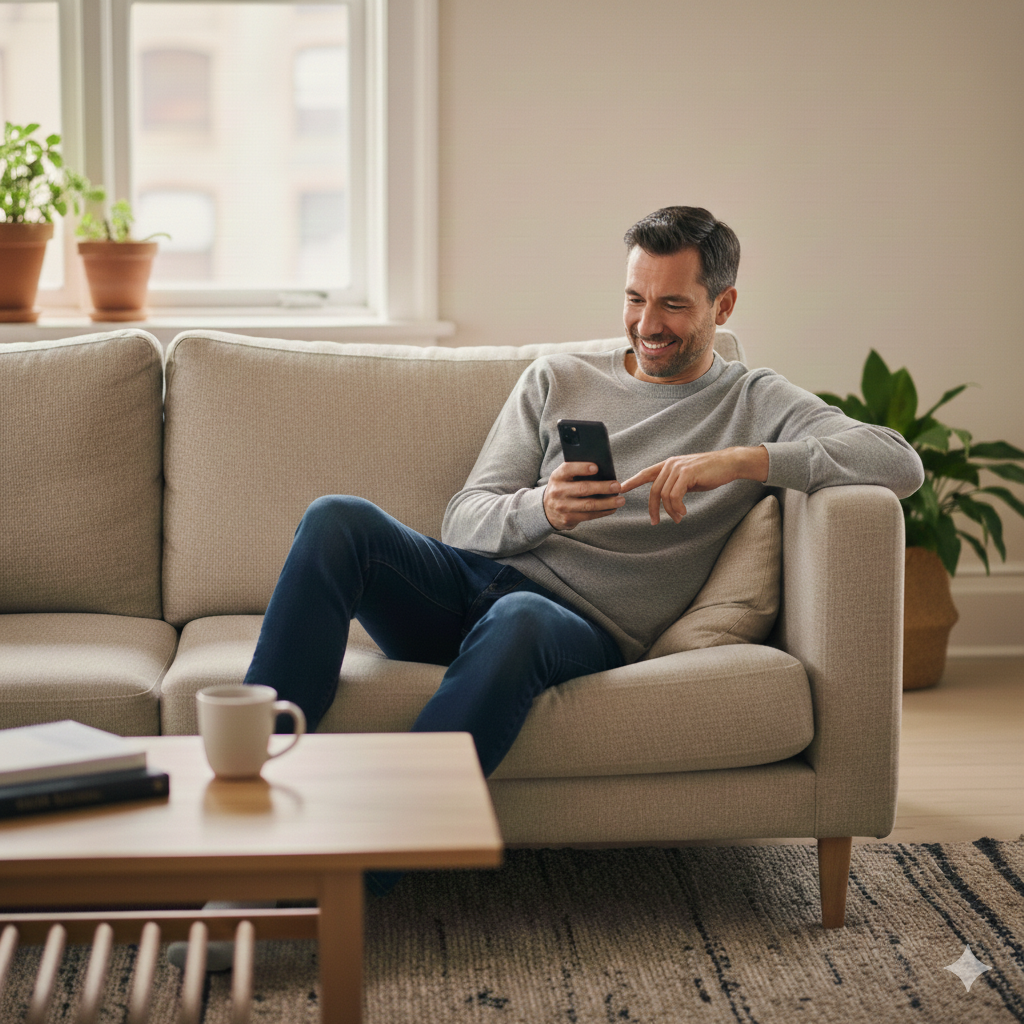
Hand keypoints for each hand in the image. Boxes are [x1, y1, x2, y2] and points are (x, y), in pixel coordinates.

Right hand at [543, 460, 625, 530]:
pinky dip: (603, 512)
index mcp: (557, 476)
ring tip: (621, 500)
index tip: (596, 467)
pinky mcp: (568, 519)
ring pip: (588, 505)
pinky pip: (589, 516)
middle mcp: (558, 491)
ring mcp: (562, 507)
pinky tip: (612, 508)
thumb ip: (577, 472)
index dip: (582, 468)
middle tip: (617, 486)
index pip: (568, 469)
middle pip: (583, 488)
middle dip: (602, 487)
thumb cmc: (563, 488)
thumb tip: (604, 470)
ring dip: (607, 503)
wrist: (547, 510)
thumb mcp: (564, 478)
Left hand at [619, 446, 768, 524]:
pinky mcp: (687, 473)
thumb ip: (675, 484)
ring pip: (665, 495)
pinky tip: (684, 512)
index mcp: (669, 465)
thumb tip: (666, 499)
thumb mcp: (688, 478)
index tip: (620, 489)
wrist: (728, 464)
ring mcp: (678, 468)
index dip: (632, 481)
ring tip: (679, 518)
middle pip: (654, 490)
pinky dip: (677, 507)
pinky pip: (675, 496)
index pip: (646, 473)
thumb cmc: (710, 473)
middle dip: (653, 509)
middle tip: (655, 522)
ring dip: (670, 511)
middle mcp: (670, 464)